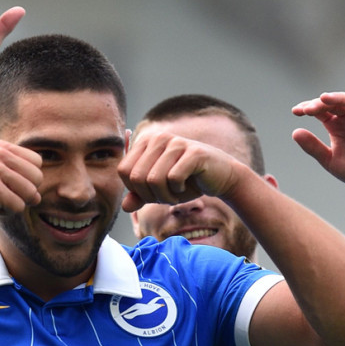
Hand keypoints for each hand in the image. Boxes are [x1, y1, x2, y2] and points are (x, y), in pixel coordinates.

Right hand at [0, 138, 41, 231]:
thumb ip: (12, 165)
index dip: (28, 178)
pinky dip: (7, 212)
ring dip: (16, 203)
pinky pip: (19, 206)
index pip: (37, 161)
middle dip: (26, 192)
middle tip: (4, 195)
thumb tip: (39, 178)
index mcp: (0, 146)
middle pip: (37, 177)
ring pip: (31, 193)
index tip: (9, 184)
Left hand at [118, 131, 244, 212]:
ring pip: (154, 180)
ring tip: (176, 193)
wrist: (220, 178)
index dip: (135, 190)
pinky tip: (187, 185)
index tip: (152, 192)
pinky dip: (178, 190)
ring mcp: (176, 143)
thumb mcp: (158, 191)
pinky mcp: (194, 152)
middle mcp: (158, 138)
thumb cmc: (187, 182)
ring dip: (164, 196)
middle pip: (137, 177)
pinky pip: (174, 179)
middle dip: (150, 195)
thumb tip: (124, 207)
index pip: (123, 171)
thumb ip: (139, 196)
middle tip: (166, 195)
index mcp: (145, 142)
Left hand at [291, 92, 344, 187]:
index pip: (320, 111)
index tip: (296, 111)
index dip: (308, 108)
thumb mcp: (331, 161)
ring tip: (325, 98)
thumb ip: (314, 147)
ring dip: (339, 98)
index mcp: (335, 126)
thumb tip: (294, 132)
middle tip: (308, 109)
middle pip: (334, 103)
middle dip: (320, 103)